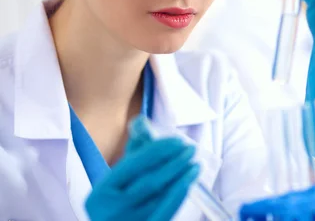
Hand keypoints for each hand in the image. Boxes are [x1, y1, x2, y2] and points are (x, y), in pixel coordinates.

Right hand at [85, 137, 199, 220]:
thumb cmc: (117, 201)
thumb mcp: (118, 178)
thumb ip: (133, 151)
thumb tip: (140, 122)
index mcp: (101, 193)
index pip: (134, 165)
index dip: (158, 150)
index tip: (178, 140)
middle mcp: (111, 211)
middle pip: (150, 182)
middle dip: (174, 162)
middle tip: (191, 148)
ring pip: (161, 197)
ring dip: (182, 178)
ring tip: (195, 164)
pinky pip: (167, 211)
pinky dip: (180, 195)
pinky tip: (189, 181)